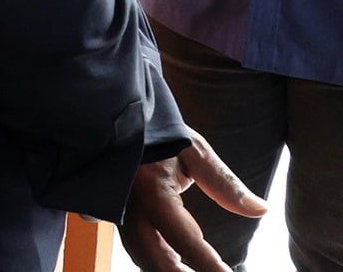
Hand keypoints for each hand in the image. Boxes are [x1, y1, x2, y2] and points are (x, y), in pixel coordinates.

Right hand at [119, 134, 265, 271]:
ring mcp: (119, 210)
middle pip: (154, 257)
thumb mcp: (193, 149)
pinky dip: (156, 259)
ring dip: (166, 269)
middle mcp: (130, 206)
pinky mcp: (116, 211)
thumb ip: (224, 182)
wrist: (114, 117)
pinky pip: (135, 244)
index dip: (208, 264)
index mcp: (151, 191)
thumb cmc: (158, 130)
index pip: (184, 239)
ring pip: (141, 254)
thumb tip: (260, 209)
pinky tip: (176, 264)